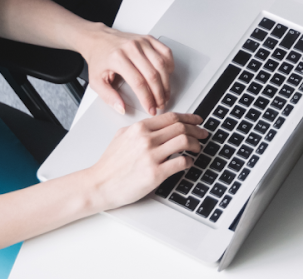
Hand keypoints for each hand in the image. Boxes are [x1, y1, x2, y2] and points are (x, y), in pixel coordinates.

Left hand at [78, 26, 174, 116]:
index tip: (151, 109)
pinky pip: (166, 52)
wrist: (98, 39)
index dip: (147, 99)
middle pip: (152, 75)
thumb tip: (121, 108)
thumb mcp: (96, 81)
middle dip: (159, 94)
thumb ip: (108, 97)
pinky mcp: (148, 38)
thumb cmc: (99, 58)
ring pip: (162, 64)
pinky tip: (167, 75)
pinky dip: (170, 65)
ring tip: (165, 94)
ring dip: (166, 83)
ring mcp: (142, 42)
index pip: (138, 83)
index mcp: (118, 58)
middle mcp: (131, 48)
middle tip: (160, 104)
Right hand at [85, 112, 206, 210]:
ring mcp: (151, 156)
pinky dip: (189, 161)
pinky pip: (181, 162)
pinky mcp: (155, 174)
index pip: (172, 117)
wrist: (99, 184)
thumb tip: (160, 125)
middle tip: (203, 134)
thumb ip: (140, 129)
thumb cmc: (109, 164)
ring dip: (196, 144)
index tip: (197, 120)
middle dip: (197, 130)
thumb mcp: (122, 136)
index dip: (189, 118)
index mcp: (139, 128)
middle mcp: (146, 139)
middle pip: (181, 128)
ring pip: (184, 142)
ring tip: (198, 148)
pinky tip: (188, 162)